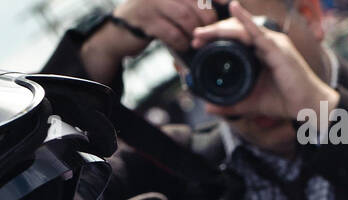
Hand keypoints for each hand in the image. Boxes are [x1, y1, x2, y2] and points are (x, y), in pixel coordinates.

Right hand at [80, 0, 208, 82]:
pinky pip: (172, 33)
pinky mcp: (146, 21)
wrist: (120, 31)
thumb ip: (188, 4)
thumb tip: (218, 6)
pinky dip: (181, 42)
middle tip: (210, 31)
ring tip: (196, 41)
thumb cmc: (152, 17)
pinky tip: (182, 47)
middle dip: (206, 18)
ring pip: (184, 17)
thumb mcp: (169, 4)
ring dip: (194, 33)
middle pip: (194, 1)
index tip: (227, 2)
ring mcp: (153, 2)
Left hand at [190, 1, 336, 122]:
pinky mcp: (278, 49)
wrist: (307, 105)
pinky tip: (235, 9)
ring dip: (221, 29)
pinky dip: (246, 21)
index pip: (235, 39)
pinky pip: (258, 33)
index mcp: (261, 51)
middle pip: (236, 31)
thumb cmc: (284, 100)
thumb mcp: (251, 103)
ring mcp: (273, 43)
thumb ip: (231, 104)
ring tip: (203, 32)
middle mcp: (267, 42)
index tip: (197, 44)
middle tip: (195, 38)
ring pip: (243, 30)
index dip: (216, 38)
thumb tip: (208, 107)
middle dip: (214, 32)